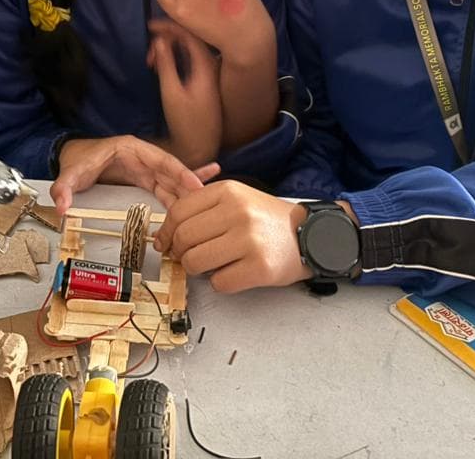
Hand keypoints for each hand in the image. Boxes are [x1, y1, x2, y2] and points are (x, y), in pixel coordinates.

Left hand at [51, 135, 220, 213]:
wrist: (74, 159)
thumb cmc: (76, 161)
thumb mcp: (70, 174)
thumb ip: (64, 189)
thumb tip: (63, 208)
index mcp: (131, 149)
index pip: (161, 159)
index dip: (179, 172)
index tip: (194, 185)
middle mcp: (143, 157)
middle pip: (172, 171)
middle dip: (190, 185)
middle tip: (209, 200)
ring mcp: (146, 169)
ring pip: (173, 181)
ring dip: (188, 193)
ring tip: (209, 204)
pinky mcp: (146, 180)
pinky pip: (167, 187)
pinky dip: (182, 193)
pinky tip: (200, 196)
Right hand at [148, 19, 221, 166]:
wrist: (201, 146)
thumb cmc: (186, 122)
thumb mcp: (171, 92)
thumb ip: (166, 63)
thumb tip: (159, 39)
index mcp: (206, 65)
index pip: (190, 33)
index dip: (169, 26)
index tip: (148, 26)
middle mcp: (212, 64)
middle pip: (189, 38)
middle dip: (166, 39)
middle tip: (148, 53)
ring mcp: (209, 71)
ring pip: (188, 48)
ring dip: (169, 49)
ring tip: (151, 61)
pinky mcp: (205, 79)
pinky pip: (189, 58)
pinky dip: (174, 57)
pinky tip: (161, 66)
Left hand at [152, 181, 309, 292]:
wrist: (309, 235)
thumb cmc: (266, 220)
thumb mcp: (236, 199)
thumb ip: (203, 209)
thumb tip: (166, 234)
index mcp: (228, 191)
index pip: (179, 212)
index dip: (166, 232)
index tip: (165, 243)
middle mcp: (237, 212)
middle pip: (184, 238)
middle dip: (180, 253)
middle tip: (187, 258)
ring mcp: (249, 240)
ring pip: (196, 262)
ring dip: (196, 270)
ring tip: (211, 265)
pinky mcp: (259, 267)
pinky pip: (219, 283)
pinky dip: (220, 282)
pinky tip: (233, 273)